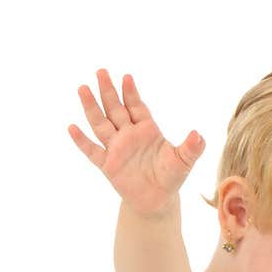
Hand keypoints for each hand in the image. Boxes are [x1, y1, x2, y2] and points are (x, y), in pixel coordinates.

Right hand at [68, 69, 204, 215]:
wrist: (157, 199)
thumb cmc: (171, 177)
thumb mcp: (183, 162)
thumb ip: (191, 148)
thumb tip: (199, 135)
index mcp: (146, 130)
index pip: (136, 106)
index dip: (131, 92)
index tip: (126, 77)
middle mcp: (128, 135)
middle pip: (115, 109)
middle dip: (108, 91)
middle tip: (100, 71)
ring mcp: (116, 148)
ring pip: (100, 124)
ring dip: (91, 107)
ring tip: (82, 89)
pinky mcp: (107, 164)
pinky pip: (92, 150)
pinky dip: (82, 140)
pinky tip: (72, 127)